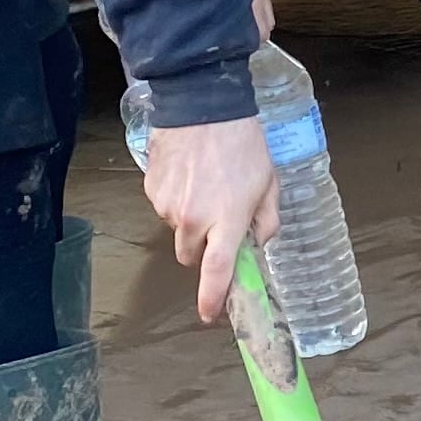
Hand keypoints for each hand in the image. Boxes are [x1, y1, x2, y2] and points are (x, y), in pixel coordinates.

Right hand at [145, 114, 279, 323]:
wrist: (202, 105)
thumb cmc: (242, 143)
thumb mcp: (269, 182)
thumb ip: (267, 220)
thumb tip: (258, 242)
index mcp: (227, 221)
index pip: (217, 272)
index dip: (212, 298)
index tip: (209, 315)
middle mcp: (193, 219)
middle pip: (191, 255)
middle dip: (204, 247)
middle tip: (219, 220)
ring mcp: (168, 205)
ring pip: (178, 229)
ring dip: (190, 219)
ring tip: (205, 184)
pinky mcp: (152, 189)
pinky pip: (164, 207)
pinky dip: (176, 199)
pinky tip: (189, 173)